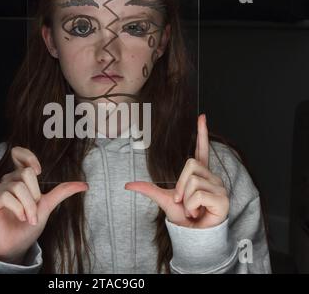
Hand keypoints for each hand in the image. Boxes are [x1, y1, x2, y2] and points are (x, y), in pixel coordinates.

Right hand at [0, 146, 87, 263]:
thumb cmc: (28, 226)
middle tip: (33, 211)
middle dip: (35, 195)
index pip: (17, 153)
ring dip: (28, 206)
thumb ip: (62, 192)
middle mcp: (6, 181)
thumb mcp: (47, 206)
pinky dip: (18, 208)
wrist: (17, 246)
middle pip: (25, 173)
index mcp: (19, 178)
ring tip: (28, 218)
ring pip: (18, 186)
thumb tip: (85, 184)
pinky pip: (6, 196)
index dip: (28, 156)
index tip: (39, 171)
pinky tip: (20, 218)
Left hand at [125, 114, 228, 228]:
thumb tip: (127, 185)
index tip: (201, 116)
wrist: (193, 234)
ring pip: (192, 181)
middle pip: (190, 165)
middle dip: (181, 185)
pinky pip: (198, 194)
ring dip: (186, 199)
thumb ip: (148, 189)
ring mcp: (218, 186)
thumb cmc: (183, 216)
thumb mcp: (163, 199)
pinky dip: (192, 206)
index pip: (201, 149)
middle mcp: (211, 177)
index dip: (202, 133)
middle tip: (184, 201)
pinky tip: (199, 213)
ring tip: (193, 209)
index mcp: (199, 174)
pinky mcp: (223, 198)